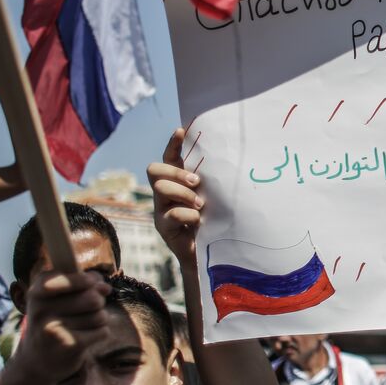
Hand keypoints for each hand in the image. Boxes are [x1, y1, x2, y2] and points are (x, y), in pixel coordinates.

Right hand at [11, 266, 109, 384]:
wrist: (38, 360)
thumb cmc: (56, 319)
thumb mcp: (61, 297)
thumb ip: (85, 283)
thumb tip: (105, 287)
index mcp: (38, 291)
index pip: (72, 276)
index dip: (87, 280)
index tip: (89, 284)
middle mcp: (41, 309)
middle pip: (93, 297)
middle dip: (98, 303)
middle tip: (86, 310)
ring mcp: (53, 329)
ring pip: (99, 315)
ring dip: (99, 319)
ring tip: (82, 326)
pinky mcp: (67, 346)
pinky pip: (102, 331)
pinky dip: (100, 334)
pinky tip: (84, 339)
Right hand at [148, 129, 203, 265]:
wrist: (207, 254)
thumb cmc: (213, 220)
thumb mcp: (213, 197)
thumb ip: (212, 182)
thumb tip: (230, 159)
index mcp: (177, 182)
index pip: (169, 157)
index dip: (173, 144)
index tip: (181, 130)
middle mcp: (164, 193)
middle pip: (155, 170)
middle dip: (176, 172)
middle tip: (197, 182)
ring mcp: (161, 209)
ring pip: (161, 189)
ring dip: (184, 193)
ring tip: (200, 204)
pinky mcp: (164, 227)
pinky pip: (172, 214)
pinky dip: (188, 215)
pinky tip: (199, 220)